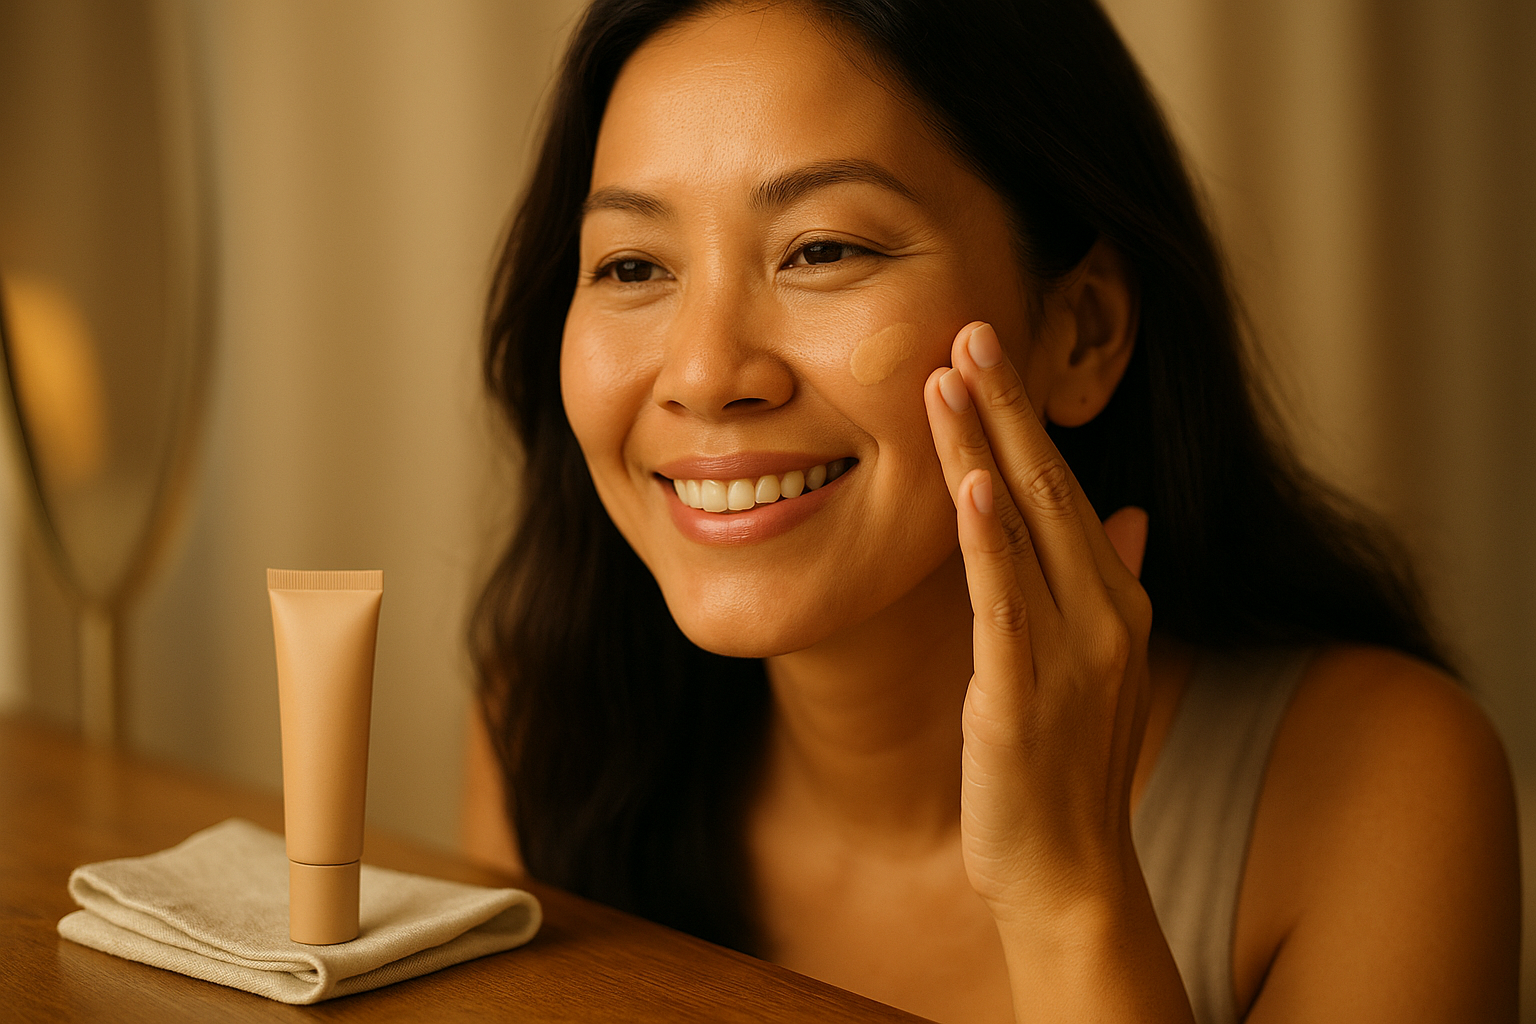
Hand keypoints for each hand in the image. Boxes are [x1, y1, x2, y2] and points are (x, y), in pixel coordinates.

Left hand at [923, 321, 1153, 923]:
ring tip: (952, 377)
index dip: (1023, 418)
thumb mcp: (1093, 663)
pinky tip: (967, 485)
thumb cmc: (1066, 764)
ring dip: (988, 449)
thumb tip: (1123, 511)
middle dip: (1008, 406)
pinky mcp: (1023, 695)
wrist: (1066, 871)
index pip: (1062, 488)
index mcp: (1115, 600)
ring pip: (1025, 528)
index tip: (986, 351)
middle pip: (1049, 488)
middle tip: (971, 327)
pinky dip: (988, 542)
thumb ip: (1106, 580)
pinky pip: (1005, 604)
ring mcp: (1071, 652)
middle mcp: (1105, 613)